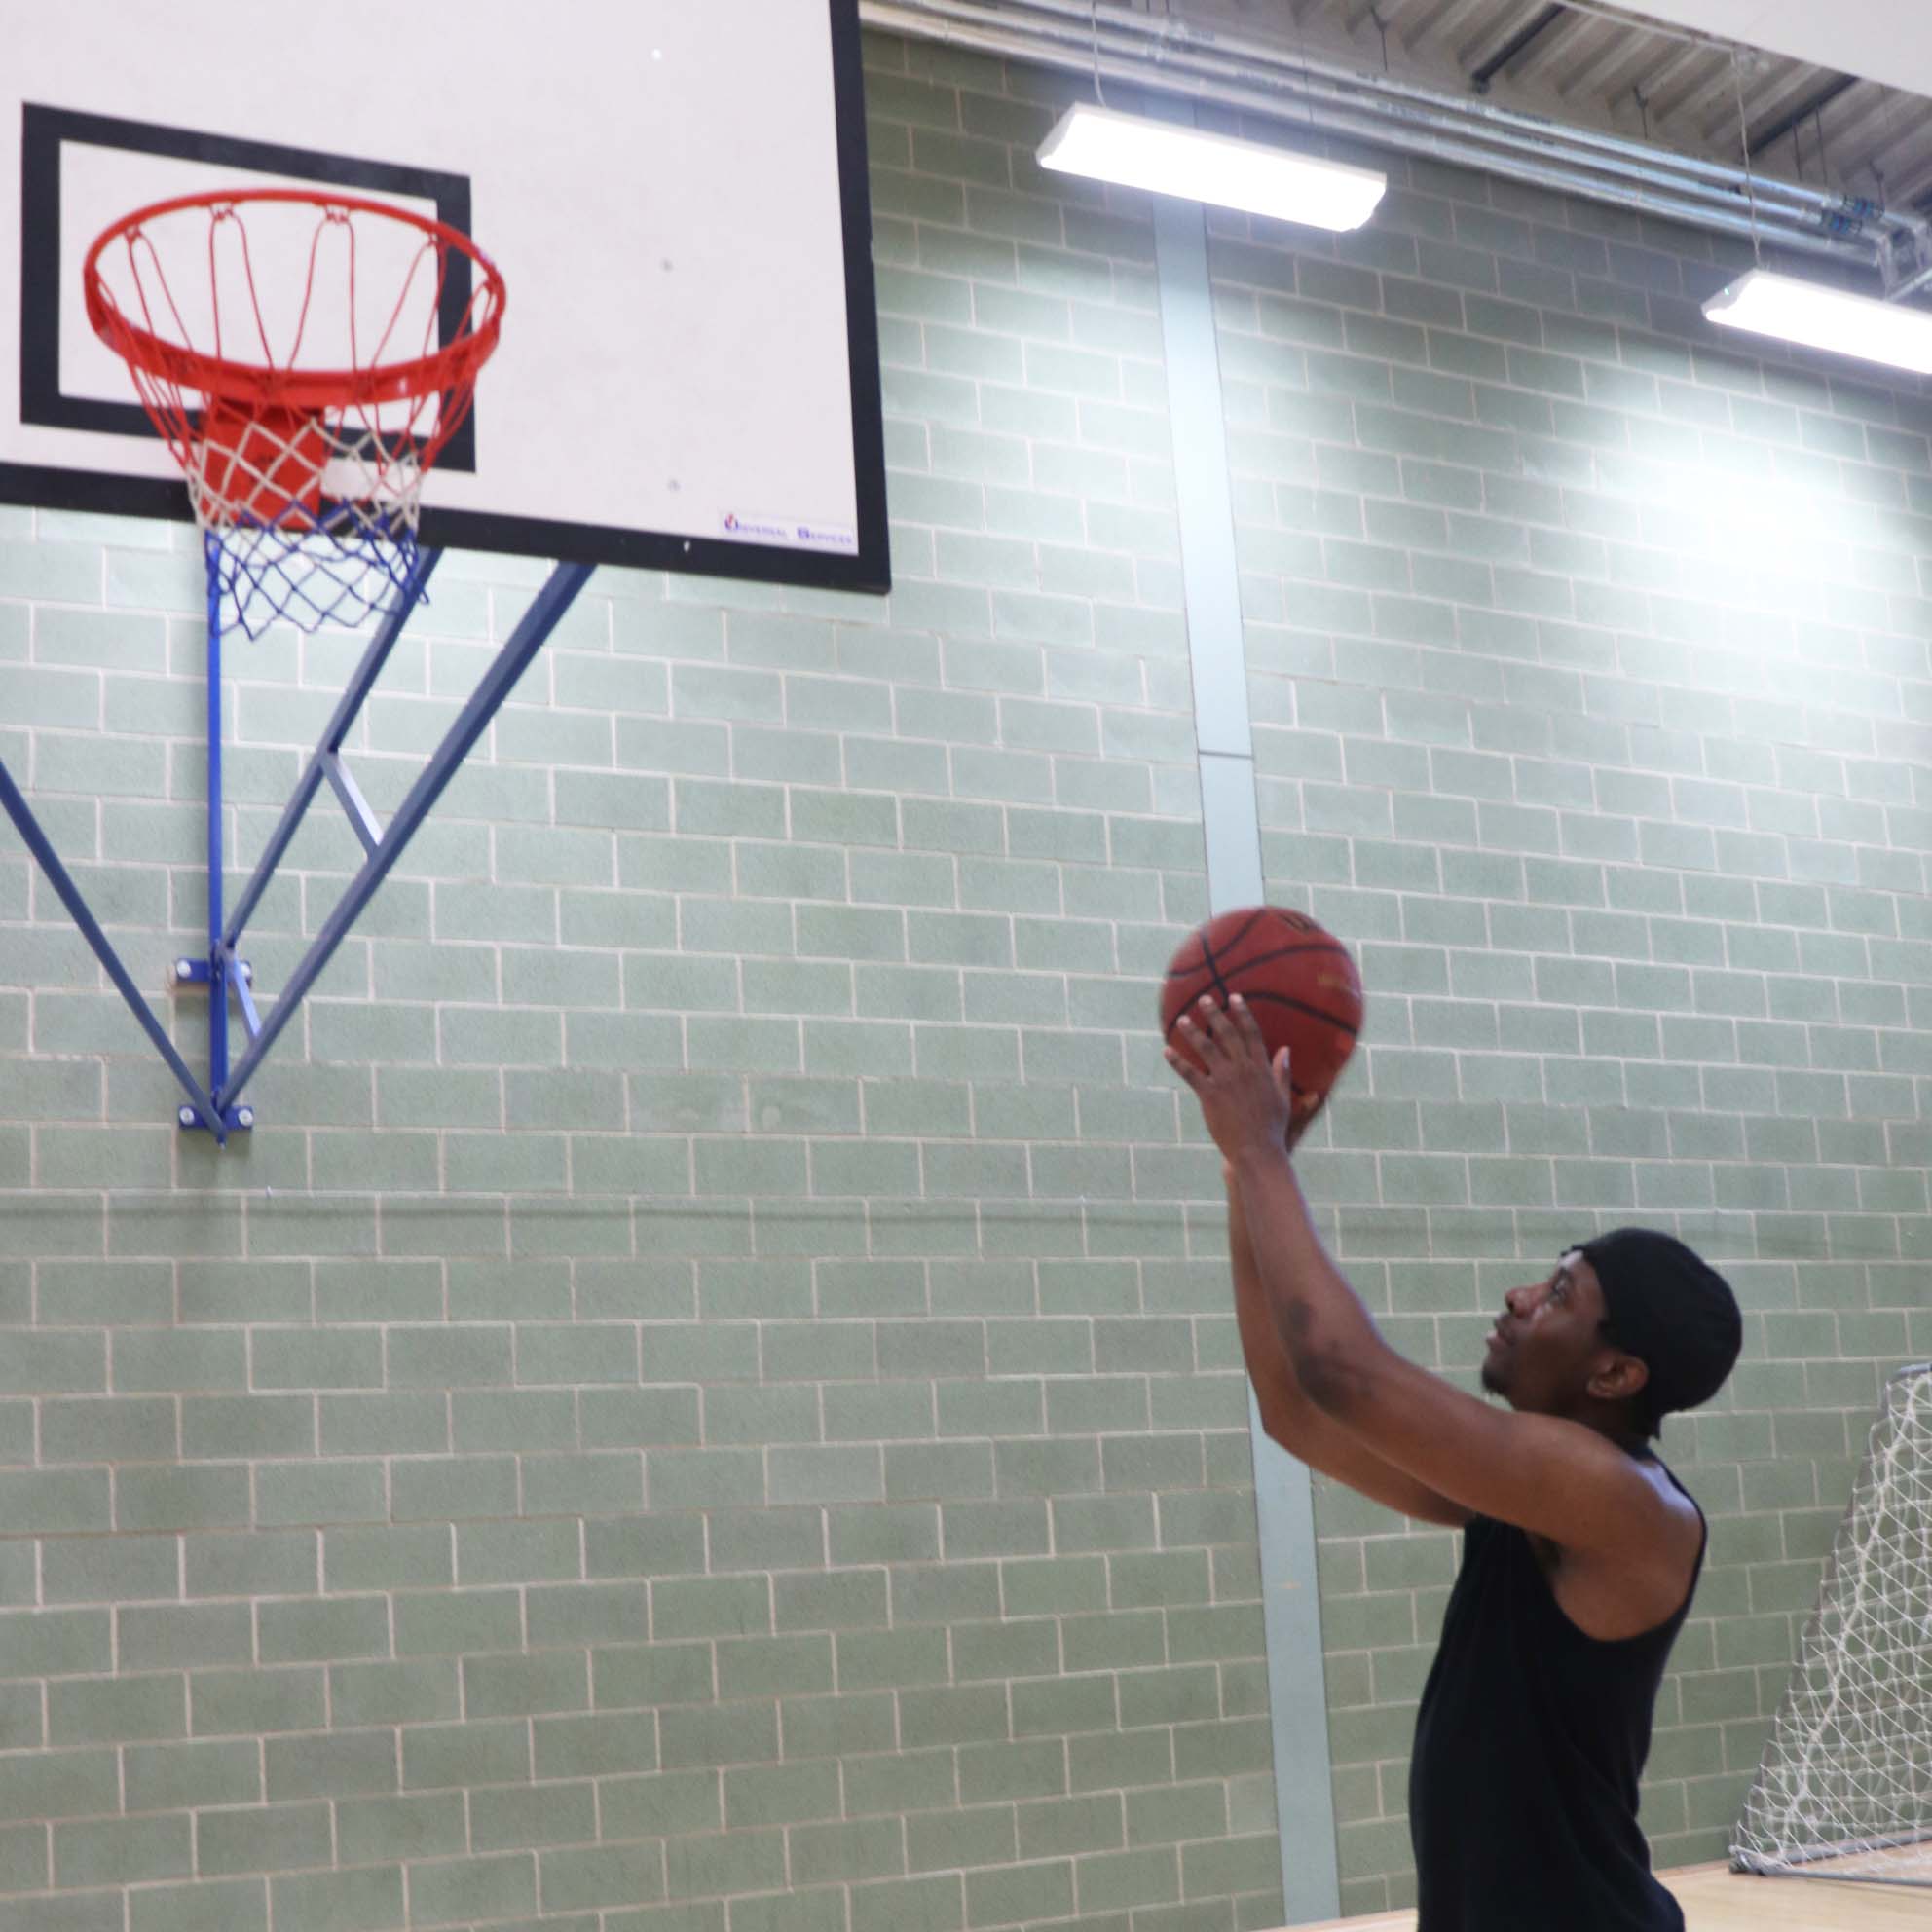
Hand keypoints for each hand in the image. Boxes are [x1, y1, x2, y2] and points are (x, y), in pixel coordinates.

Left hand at [1167, 994, 1302, 1165]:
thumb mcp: (1282, 1097)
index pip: (1252, 1034)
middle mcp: (1243, 1070)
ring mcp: (1225, 1081)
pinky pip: (1190, 1074)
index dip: (1242, 1014)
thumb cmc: (1272, 1127)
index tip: (1234, 997)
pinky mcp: (1209, 1095)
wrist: (1257, 1150)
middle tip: (1204, 999)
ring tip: (1182, 1019)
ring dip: (1193, 1032)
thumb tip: (1285, 1049)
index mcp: (1261, 1069)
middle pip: (1227, 1035)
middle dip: (1215, 1014)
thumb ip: (1282, 1072)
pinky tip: (1166, 1051)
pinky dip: (1177, 1061)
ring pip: (1206, 1049)